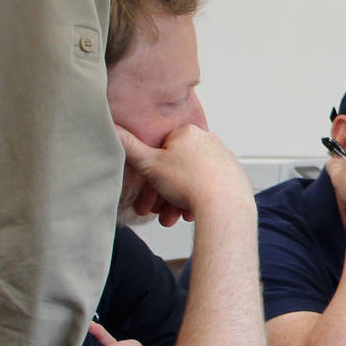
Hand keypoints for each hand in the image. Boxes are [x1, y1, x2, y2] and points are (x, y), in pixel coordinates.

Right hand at [117, 124, 247, 225]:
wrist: (224, 204)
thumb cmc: (188, 183)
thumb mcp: (148, 164)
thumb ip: (128, 145)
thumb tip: (112, 127)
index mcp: (188, 132)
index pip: (161, 150)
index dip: (150, 172)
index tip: (145, 190)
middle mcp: (209, 140)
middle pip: (176, 168)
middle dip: (162, 192)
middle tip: (154, 211)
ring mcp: (224, 157)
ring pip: (191, 179)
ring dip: (177, 200)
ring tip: (171, 218)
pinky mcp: (234, 174)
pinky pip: (209, 186)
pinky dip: (197, 199)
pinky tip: (190, 213)